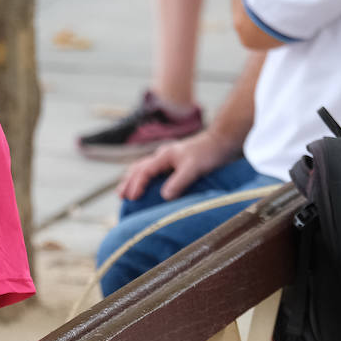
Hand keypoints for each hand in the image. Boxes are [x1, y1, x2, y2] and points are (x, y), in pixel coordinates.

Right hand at [117, 130, 240, 201]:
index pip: (143, 172)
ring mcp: (166, 158)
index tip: (132, 198)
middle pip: (137, 168)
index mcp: (163, 156)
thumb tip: (164, 196)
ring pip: (143, 167)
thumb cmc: (207, 153)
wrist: (219, 141)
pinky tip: (146, 185)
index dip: (136, 185)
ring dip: (133, 179)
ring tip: (126, 191)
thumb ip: (178, 181)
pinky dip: (144, 178)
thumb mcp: (193, 168)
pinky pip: (152, 170)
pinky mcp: (173, 162)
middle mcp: (161, 155)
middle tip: (120, 196)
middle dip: (127, 182)